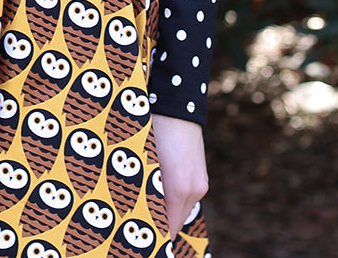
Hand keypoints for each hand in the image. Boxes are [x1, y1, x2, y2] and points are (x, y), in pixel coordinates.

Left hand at [151, 113, 207, 238]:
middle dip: (159, 222)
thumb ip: (144, 186)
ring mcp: (200, 183)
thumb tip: (136, 206)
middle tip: (139, 219)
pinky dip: (175, 198)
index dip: (154, 233)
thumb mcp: (143, 158)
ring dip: (167, 209)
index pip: (167, 228)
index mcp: (178, 188)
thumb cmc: (154, 128)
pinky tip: (160, 186)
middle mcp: (194, 190)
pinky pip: (187, 197)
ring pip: (181, 209)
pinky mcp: (201, 176)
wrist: (178, 104)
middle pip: (175, 221)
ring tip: (147, 201)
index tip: (140, 232)